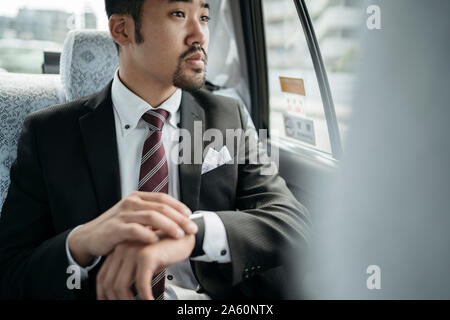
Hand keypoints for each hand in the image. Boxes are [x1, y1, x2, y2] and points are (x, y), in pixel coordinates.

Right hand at [68, 191, 197, 266]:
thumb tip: (177, 219)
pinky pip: (134, 230)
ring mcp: (122, 215)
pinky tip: (156, 241)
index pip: (163, 198)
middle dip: (179, 218)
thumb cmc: (116, 229)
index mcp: (137, 197)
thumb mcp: (135, 217)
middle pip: (161, 207)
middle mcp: (131, 203)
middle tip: (191, 228)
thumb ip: (152, 215)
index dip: (179, 206)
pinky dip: (147, 235)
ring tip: (179, 234)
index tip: (190, 216)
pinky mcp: (115, 228)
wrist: (89, 238)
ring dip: (168, 226)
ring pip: (151, 216)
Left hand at [96, 233, 195, 299]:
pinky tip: (150, 301)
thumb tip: (122, 294)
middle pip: (109, 283)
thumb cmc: (166, 248)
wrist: (184, 233)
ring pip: (121, 286)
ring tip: (139, 305)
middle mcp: (122, 249)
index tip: (108, 302)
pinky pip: (141, 284)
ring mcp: (133, 251)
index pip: (102, 277)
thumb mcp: (144, 260)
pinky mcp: (146, 256)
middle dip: (115, 300)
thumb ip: (131, 272)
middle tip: (126, 308)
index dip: (103, 294)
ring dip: (129, 301)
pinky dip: (145, 297)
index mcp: (119, 250)